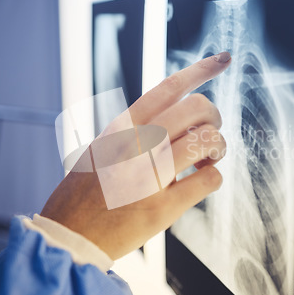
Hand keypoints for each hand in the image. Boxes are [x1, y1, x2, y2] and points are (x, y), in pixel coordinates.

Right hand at [41, 52, 230, 259]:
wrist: (70, 235)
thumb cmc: (84, 192)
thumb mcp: (100, 147)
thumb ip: (132, 130)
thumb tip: (170, 114)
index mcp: (121, 128)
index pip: (168, 88)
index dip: (201, 69)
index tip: (223, 59)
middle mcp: (136, 146)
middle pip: (196, 109)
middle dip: (214, 117)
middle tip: (210, 132)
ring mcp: (149, 176)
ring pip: (207, 141)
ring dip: (217, 148)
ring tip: (207, 159)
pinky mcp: (163, 208)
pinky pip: (209, 180)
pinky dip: (214, 177)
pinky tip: (202, 180)